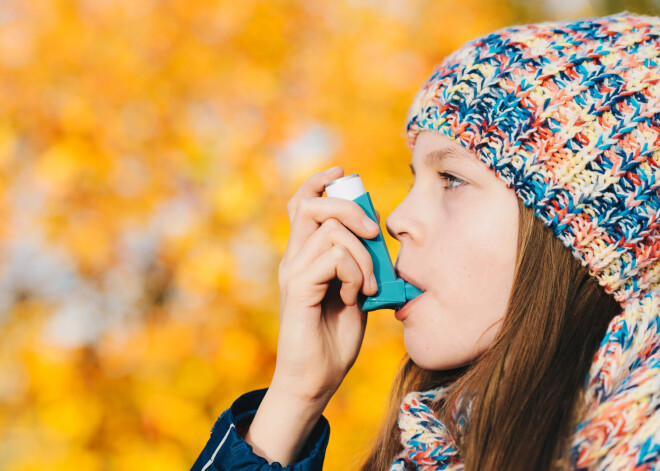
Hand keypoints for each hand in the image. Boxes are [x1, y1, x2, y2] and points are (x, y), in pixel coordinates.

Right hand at [244, 166, 378, 464]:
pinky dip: (354, 274)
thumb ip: (358, 262)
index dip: (319, 180)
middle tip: (372, 234)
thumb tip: (373, 233)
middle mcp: (293, 258)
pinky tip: (354, 298)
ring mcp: (293, 272)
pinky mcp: (298, 288)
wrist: (315, 379)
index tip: (342, 171)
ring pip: (330, 231)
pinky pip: (333, 258)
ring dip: (362, 255)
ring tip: (367, 286)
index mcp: (304, 255)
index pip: (301, 202)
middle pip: (310, 203)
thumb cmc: (334, 338)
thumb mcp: (354, 290)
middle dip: (349, 207)